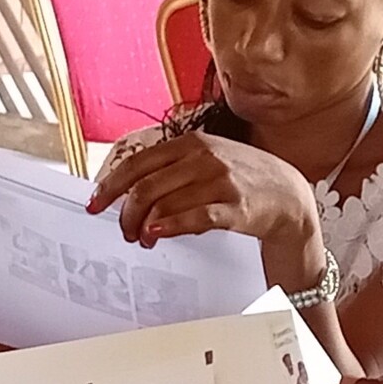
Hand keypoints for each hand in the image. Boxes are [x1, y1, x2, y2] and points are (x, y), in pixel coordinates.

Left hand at [88, 127, 329, 288]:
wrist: (288, 194)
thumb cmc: (239, 179)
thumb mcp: (204, 162)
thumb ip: (169, 172)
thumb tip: (127, 193)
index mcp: (189, 144)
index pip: (137, 164)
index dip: (110, 186)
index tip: (95, 205)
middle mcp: (203, 157)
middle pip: (145, 187)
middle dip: (126, 214)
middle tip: (125, 232)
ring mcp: (220, 181)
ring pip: (165, 204)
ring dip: (145, 227)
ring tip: (144, 239)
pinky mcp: (236, 207)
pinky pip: (196, 217)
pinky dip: (171, 226)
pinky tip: (157, 235)